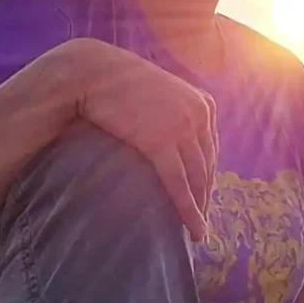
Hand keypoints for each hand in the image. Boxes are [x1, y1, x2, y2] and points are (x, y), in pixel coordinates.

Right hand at [34, 37, 216, 239]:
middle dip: (206, 196)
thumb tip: (173, 135)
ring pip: (198, 177)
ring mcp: (182, 126)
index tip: (206, 198)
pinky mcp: (160, 141)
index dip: (209, 177)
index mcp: (204, 102)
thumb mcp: (158, 93)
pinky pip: (179, 183)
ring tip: (198, 231)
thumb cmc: (118, 82)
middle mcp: (200, 113)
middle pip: (208, 165)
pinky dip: (188, 209)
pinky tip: (193, 228)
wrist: (92, 72)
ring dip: (200, 208)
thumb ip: (173, 111)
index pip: (211, 148)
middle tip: (203, 221)